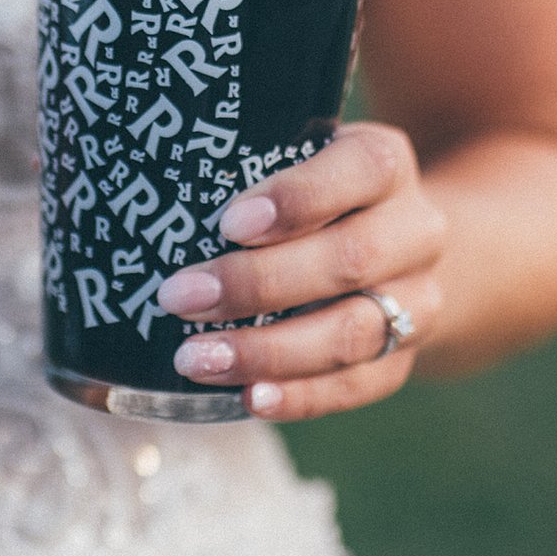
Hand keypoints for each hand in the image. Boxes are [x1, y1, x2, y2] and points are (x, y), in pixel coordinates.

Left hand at [154, 122, 446, 420]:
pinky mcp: (402, 356)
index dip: (298, 199)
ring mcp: (417, 299)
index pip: (359, 171)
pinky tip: (249, 398)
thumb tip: (139, 194)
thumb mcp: (293, 158)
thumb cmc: (311, 194)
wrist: (393, 243)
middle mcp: (415, 230)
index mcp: (384, 164)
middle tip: (179, 298)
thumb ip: (243, 167)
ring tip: (195, 358)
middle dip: (257, 284)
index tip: (229, 223)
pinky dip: (302, 395)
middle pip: (350, 259)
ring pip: (352, 331)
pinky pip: (358, 384)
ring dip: (267, 351)